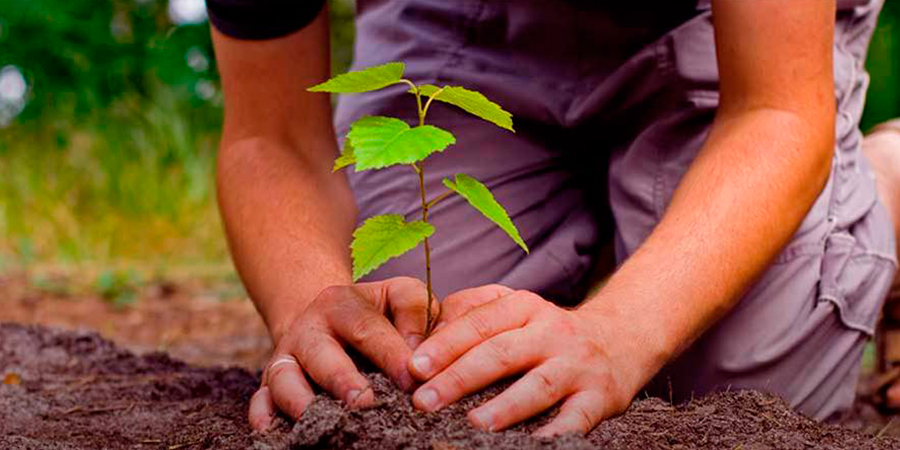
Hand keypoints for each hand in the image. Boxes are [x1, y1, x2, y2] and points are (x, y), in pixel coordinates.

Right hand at [249, 277, 437, 430]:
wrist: (325, 317)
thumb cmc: (375, 312)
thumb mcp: (396, 295)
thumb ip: (414, 312)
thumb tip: (419, 354)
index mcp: (342, 303)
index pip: (367, 328)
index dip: (390, 354)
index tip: (412, 380)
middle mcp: (308, 329)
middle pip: (322, 354)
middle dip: (343, 380)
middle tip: (365, 403)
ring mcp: (286, 356)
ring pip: (284, 378)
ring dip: (302, 401)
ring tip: (326, 422)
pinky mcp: (270, 382)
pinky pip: (260, 399)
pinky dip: (263, 415)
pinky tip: (272, 431)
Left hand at [407, 286, 650, 435]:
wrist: (620, 339)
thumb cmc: (548, 331)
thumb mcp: (516, 309)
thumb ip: (473, 313)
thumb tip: (425, 331)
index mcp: (524, 307)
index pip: (480, 323)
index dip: (445, 344)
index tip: (415, 366)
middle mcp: (551, 332)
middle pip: (501, 352)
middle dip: (460, 377)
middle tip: (425, 400)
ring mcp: (577, 365)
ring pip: (537, 385)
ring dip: (504, 406)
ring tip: (473, 423)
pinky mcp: (600, 396)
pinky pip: (576, 418)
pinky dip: (556, 432)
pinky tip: (533, 444)